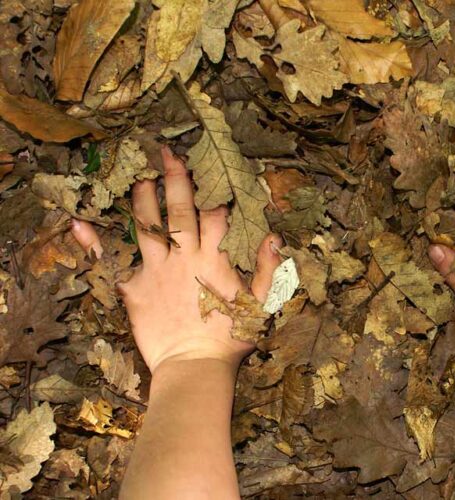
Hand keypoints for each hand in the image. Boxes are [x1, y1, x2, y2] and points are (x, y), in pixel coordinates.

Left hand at [71, 147, 281, 373]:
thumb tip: (274, 237)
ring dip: (142, 199)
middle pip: (180, 210)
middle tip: (168, 154)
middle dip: (176, 180)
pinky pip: (109, 262)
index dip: (215, 192)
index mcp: (215, 258)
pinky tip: (77, 222)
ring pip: (146, 225)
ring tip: (139, 179)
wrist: (194, 366)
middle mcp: (184, 257)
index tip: (213, 171)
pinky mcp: (134, 288)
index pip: (216, 215)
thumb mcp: (260, 304)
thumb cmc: (230, 338)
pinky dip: (92, 243)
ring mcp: (156, 270)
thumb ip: (268, 270)